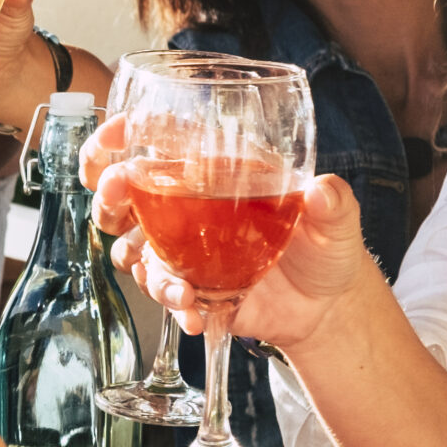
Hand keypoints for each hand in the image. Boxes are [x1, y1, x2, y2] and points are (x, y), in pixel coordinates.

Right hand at [90, 140, 373, 350]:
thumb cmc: (326, 249)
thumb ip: (332, 203)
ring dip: (144, 265)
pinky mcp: (187, 284)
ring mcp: (182, 248)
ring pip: (133, 247)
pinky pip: (161, 290)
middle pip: (125, 194)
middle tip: (116, 199)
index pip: (163, 142)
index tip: (118, 132)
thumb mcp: (336, 221)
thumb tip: (322, 189)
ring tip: (178, 288)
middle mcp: (189, 208)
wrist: (325, 308)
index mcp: (218, 174)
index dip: (129, 133)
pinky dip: (171, 302)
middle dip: (109, 197)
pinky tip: (194, 313)